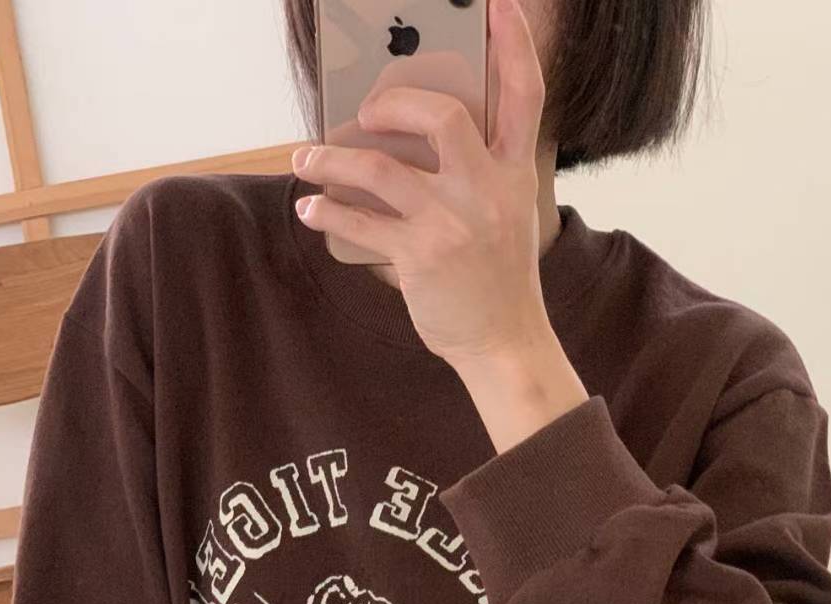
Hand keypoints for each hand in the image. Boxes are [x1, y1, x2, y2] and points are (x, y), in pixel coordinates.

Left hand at [291, 0, 549, 370]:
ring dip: (331, 160)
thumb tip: (409, 137)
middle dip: (394, 103)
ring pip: (381, 167)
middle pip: (443, 116)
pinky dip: (326, 212)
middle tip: (367, 111)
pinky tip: (310, 208)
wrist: (503, 342)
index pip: (524, 94)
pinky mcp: (421, 256)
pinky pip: (360, 221)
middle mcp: (488, 189)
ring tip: (306, 160)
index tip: (496, 4)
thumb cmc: (497, 278)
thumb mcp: (505, 213)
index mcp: (514, 172)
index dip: (514, 43)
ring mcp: (453, 222)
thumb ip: (476, 170)